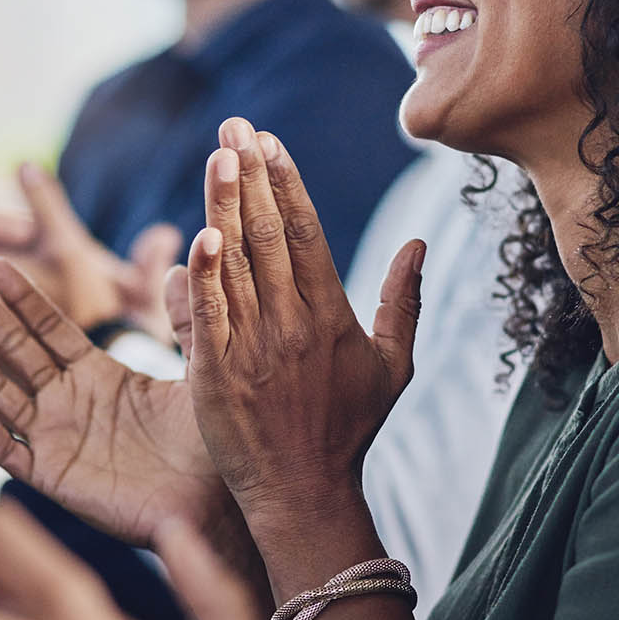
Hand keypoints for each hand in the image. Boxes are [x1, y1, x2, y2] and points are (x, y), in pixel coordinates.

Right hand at [0, 259, 255, 572]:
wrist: (216, 505)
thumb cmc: (211, 444)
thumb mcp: (198, 372)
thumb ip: (186, 322)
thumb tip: (182, 265)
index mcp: (97, 374)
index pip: (47, 327)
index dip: (20, 296)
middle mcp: (68, 401)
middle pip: (12, 349)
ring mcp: (56, 438)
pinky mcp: (52, 475)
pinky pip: (8, 448)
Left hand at [185, 118, 425, 516]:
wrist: (306, 494)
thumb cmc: (348, 431)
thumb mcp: (393, 367)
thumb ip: (405, 302)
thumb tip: (418, 244)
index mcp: (331, 315)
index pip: (306, 232)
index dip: (286, 182)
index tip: (268, 141)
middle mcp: (293, 324)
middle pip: (267, 233)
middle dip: (250, 174)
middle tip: (234, 126)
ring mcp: (254, 349)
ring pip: (236, 263)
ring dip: (224, 204)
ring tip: (217, 155)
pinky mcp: (216, 377)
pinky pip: (208, 316)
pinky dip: (204, 275)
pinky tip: (199, 235)